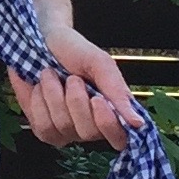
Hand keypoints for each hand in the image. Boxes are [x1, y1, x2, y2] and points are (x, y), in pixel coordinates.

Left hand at [7, 24, 143, 151]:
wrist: (41, 40)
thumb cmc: (74, 51)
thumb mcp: (101, 64)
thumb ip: (118, 92)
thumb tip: (139, 123)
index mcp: (111, 112)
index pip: (119, 138)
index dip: (108, 125)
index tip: (97, 99)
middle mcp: (90, 127)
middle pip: (88, 133)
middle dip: (76, 100)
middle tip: (72, 79)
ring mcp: (66, 132)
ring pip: (63, 126)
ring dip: (55, 95)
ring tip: (54, 77)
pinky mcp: (43, 130)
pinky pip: (43, 125)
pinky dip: (39, 101)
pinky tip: (41, 88)